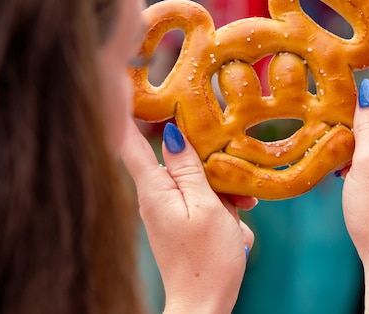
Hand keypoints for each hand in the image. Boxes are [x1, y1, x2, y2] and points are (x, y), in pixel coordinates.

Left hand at [121, 121, 256, 313]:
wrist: (203, 304)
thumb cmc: (207, 259)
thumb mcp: (207, 206)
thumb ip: (190, 168)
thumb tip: (170, 132)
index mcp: (154, 189)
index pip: (129, 140)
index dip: (125, 108)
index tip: (126, 77)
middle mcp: (154, 195)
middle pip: (168, 153)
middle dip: (199, 146)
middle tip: (221, 141)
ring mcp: (166, 207)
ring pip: (190, 174)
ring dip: (218, 178)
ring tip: (242, 201)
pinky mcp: (180, 219)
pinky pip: (198, 194)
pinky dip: (219, 196)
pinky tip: (240, 211)